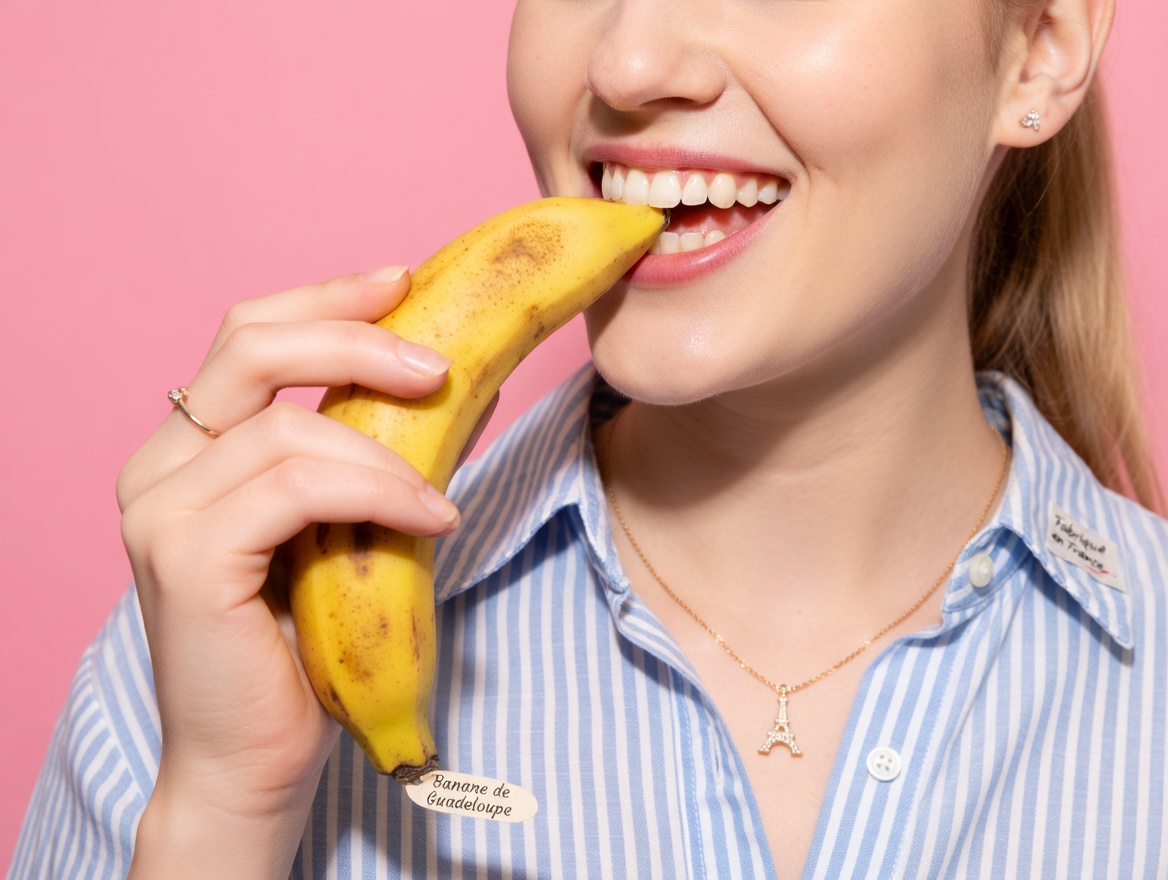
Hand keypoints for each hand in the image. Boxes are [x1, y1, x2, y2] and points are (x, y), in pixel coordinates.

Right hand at [119, 267, 479, 877]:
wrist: (256, 756)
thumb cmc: (307, 639)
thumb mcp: (349, 520)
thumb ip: (381, 445)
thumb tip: (462, 374)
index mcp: (191, 449)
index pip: (249, 335)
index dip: (327, 299)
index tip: (403, 279)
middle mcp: (159, 467)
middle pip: (251, 346)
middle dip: (356, 338)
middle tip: (439, 364)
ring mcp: (161, 510)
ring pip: (286, 428)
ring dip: (386, 452)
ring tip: (441, 493)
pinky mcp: (186, 558)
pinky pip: (295, 488)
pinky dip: (376, 492)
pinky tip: (431, 520)